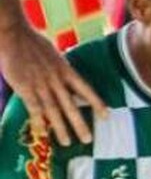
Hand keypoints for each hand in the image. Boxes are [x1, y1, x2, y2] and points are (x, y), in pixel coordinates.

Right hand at [0, 22, 105, 144]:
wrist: (15, 35)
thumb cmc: (33, 42)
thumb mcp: (55, 54)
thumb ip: (61, 67)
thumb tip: (66, 75)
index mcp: (66, 70)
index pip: (85, 89)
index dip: (96, 103)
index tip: (106, 116)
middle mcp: (56, 80)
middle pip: (71, 105)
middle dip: (79, 124)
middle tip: (88, 140)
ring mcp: (41, 85)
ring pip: (53, 110)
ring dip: (60, 128)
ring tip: (67, 143)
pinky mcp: (25, 88)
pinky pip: (33, 108)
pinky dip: (38, 121)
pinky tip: (42, 133)